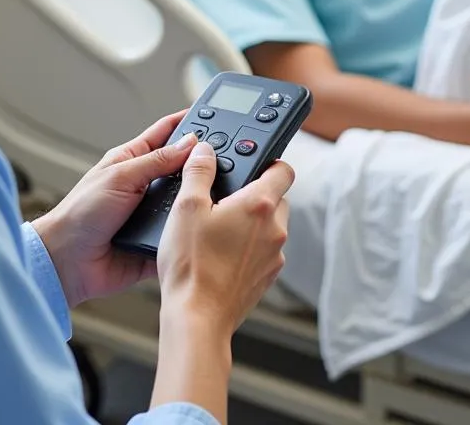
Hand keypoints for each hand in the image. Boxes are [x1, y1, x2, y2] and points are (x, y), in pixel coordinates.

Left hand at [32, 110, 198, 306]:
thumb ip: (156, 160)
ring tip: (216, 195)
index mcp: (134, 161)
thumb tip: (189, 143)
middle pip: (182, 167)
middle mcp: (145, 185)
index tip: (214, 115)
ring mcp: (153, 213)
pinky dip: (192, 231)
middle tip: (227, 158)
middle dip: (202, 162)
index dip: (189, 122)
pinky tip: (205, 228)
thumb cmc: (80, 214)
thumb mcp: (120, 176)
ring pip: (187, 201)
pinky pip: (182, 234)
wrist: (68, 262)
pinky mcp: (158, 240)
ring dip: (198, 199)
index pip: (166, 133)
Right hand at [157, 141, 293, 334]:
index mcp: (259, 204)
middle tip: (225, 199)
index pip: (283, 169)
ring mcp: (274, 256)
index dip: (269, 162)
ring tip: (219, 230)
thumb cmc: (192, 266)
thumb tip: (205, 151)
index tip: (252, 164)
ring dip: (252, 223)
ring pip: (270, 226)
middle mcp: (274, 229)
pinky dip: (249, 248)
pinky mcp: (266, 278)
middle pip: (277, 198)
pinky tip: (221, 254)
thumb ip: (199, 172)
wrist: (197, 318)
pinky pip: (264, 252)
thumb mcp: (186, 207)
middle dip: (255, 194)